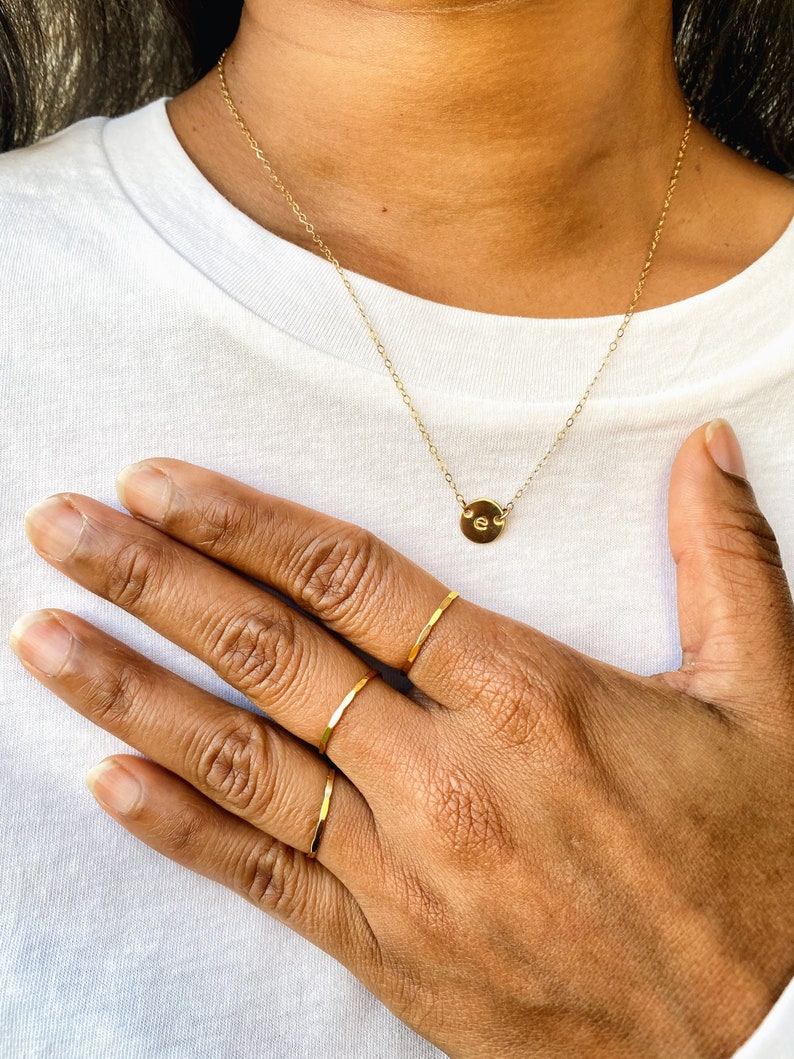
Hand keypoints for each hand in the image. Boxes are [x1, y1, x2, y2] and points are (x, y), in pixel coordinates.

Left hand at [10, 421, 793, 1058]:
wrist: (763, 1044)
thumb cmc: (760, 864)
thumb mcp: (768, 700)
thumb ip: (726, 562)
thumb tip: (704, 449)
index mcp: (530, 694)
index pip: (351, 580)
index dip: (245, 523)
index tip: (160, 480)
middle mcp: (448, 775)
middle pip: (270, 656)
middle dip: (152, 580)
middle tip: (61, 526)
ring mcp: (408, 871)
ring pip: (241, 762)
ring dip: (130, 688)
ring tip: (43, 634)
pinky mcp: (394, 951)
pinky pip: (264, 878)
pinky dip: (178, 827)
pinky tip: (107, 777)